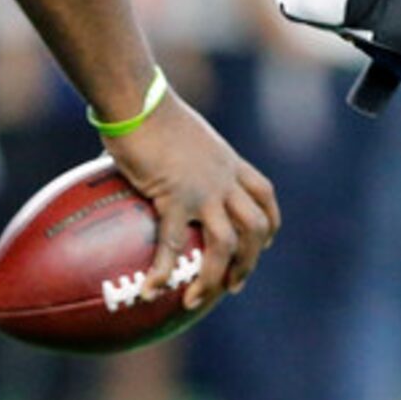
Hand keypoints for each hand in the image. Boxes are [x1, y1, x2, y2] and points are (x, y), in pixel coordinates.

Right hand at [101, 97, 281, 309]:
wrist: (139, 99)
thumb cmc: (145, 107)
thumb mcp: (172, 130)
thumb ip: (165, 151)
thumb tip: (130, 155)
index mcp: (228, 162)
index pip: (264, 195)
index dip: (270, 222)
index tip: (266, 243)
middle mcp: (224, 179)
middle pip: (256, 227)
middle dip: (250, 261)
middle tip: (234, 286)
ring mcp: (205, 190)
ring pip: (227, 244)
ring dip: (215, 277)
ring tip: (197, 300)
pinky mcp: (175, 197)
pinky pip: (171, 244)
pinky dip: (163, 271)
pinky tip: (150, 290)